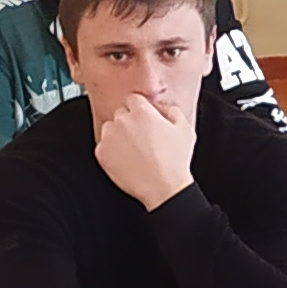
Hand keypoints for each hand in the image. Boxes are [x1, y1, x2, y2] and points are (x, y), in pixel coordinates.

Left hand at [92, 92, 200, 211]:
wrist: (163, 188)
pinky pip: (103, 146)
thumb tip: (162, 106)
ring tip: (134, 150)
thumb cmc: (174, 161)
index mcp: (142, 111)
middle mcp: (122, 121)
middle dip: (130, 122)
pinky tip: (127, 159)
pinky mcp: (101, 153)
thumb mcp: (185, 129)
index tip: (144, 119)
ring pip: (109, 128)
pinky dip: (111, 151)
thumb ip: (172, 110)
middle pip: (121, 113)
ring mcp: (109, 137)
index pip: (134, 99)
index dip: (141, 109)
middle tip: (142, 137)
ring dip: (118, 135)